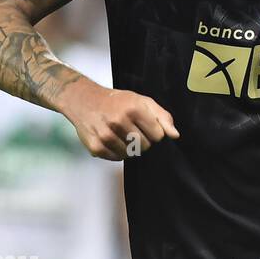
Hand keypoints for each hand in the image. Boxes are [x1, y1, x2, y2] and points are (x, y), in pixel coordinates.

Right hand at [58, 80, 178, 160]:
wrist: (84, 100)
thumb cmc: (117, 101)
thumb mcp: (143, 101)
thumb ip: (162, 117)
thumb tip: (175, 135)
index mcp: (134, 109)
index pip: (158, 135)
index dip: (155, 132)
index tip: (146, 126)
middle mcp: (118, 122)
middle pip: (145, 146)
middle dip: (143, 140)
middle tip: (132, 130)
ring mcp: (105, 136)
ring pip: (131, 154)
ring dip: (130, 147)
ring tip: (122, 134)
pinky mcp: (95, 147)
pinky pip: (116, 158)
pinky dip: (118, 152)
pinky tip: (113, 140)